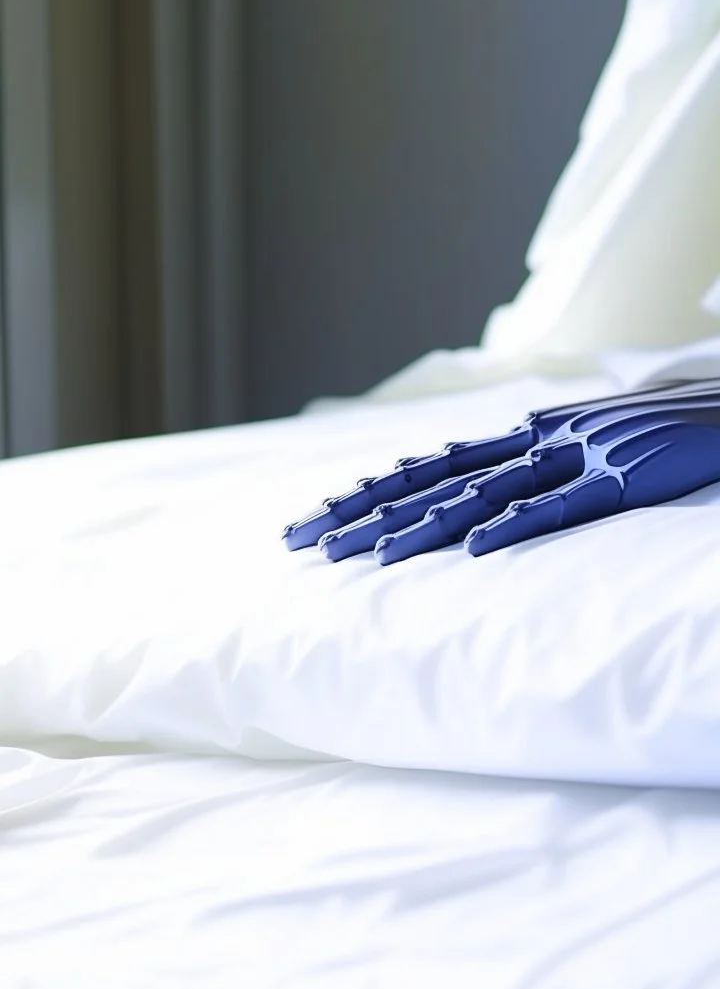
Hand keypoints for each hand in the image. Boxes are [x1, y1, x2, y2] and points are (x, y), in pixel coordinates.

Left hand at [283, 382, 719, 563]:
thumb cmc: (654, 432)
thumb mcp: (581, 444)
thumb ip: (530, 467)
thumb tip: (482, 494)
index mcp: (524, 438)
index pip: (430, 465)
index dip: (370, 491)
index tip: (317, 517)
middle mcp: (535, 442)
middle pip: (434, 480)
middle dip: (366, 511)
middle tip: (305, 540)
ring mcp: (577, 456)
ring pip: (484, 495)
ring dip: (421, 526)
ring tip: (366, 555)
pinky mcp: (622, 479)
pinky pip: (563, 506)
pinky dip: (518, 525)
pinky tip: (475, 550)